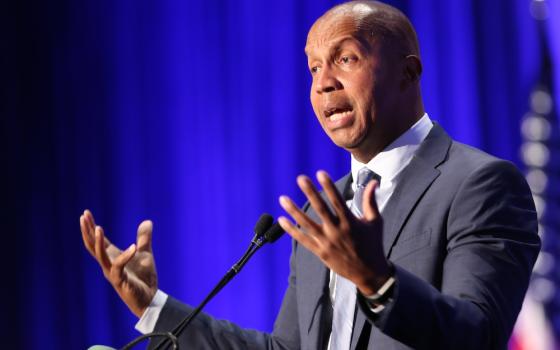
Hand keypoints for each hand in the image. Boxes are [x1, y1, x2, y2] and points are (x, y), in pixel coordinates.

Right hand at [80, 209, 157, 316]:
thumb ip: (143, 238)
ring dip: (99, 242)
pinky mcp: (120, 281)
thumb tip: (147, 221)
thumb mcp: (145, 253)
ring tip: (99, 228)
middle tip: (83, 216)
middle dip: (88, 231)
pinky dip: (125, 256)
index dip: (92, 227)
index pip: (98, 240)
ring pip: (100, 255)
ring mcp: (112, 273)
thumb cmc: (144, 278)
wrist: (149, 299)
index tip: (85, 213)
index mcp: (112, 257)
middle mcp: (108, 264)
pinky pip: (119, 266)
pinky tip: (133, 247)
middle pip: (93, 246)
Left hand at [278, 170, 390, 294]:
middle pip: (321, 209)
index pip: (337, 201)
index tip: (320, 173)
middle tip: (300, 178)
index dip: (329, 186)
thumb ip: (371, 201)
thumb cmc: (373, 244)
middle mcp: (337, 231)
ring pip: (307, 224)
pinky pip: (303, 240)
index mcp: (351, 222)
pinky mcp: (320, 252)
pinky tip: (281, 220)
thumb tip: (372, 182)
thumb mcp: (375, 222)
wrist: (369, 273)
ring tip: (282, 198)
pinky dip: (292, 230)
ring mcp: (327, 242)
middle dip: (310, 193)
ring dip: (294, 211)